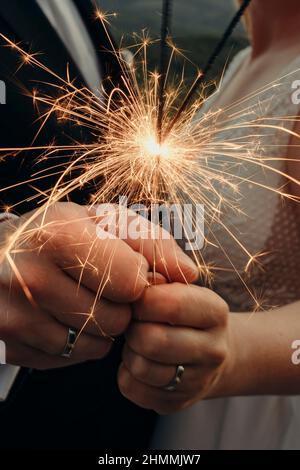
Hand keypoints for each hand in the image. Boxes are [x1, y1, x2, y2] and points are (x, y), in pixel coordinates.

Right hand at [0, 202, 196, 369]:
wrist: (1, 254)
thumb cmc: (62, 234)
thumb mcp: (105, 222)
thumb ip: (153, 243)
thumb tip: (189, 274)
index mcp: (57, 233)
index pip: (131, 281)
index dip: (140, 279)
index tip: (128, 269)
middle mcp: (28, 274)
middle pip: (115, 318)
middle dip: (121, 306)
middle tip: (101, 286)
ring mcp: (14, 313)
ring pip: (95, 344)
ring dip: (102, 327)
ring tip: (82, 299)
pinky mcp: (9, 343)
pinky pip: (70, 358)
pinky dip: (78, 342)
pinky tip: (63, 316)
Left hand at [118, 283, 229, 413]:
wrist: (212, 351)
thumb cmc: (186, 308)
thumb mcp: (181, 282)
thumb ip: (162, 269)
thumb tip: (143, 278)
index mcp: (215, 312)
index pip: (169, 303)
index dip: (141, 299)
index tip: (139, 297)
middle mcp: (214, 349)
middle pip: (151, 340)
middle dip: (133, 327)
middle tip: (136, 321)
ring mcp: (198, 381)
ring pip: (140, 367)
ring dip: (130, 350)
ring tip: (140, 340)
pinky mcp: (177, 403)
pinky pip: (131, 388)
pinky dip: (127, 372)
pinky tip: (141, 361)